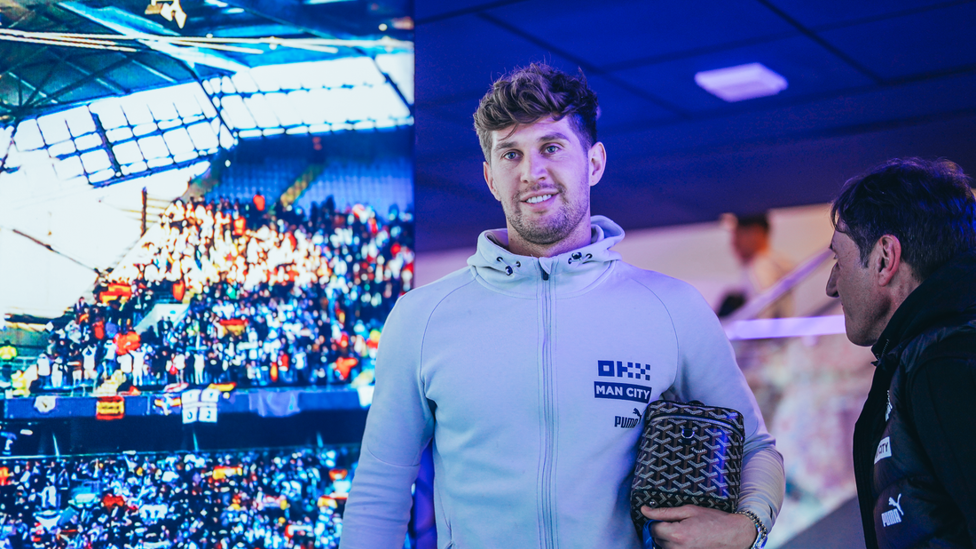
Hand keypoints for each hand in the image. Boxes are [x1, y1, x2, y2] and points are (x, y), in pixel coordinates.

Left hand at [640, 505, 756, 548]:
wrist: (734, 535)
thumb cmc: (714, 520)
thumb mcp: (688, 510)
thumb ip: (664, 512)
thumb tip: (644, 511)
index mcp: (677, 534)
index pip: (652, 528)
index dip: (657, 521)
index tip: (666, 517)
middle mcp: (678, 548)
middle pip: (657, 539)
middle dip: (663, 530)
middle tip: (679, 523)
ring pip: (664, 546)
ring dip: (669, 539)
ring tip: (686, 531)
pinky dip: (675, 545)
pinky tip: (687, 539)